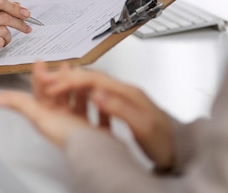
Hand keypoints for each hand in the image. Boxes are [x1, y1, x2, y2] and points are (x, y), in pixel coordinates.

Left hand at [0, 62, 93, 146]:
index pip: (41, 92)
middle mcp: (63, 121)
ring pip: (80, 103)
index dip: (39, 76)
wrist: (94, 153)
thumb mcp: (40, 116)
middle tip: (64, 65)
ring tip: (83, 76)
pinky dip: (99, 105)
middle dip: (61, 79)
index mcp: (49, 116)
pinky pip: (99, 116)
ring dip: (80, 89)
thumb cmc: (68, 137)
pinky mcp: (97, 133)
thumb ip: (21, 104)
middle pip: (60, 95)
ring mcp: (81, 126)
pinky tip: (101, 97)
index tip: (39, 62)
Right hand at [45, 67, 174, 168]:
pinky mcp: (123, 105)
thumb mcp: (142, 126)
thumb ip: (119, 109)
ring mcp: (125, 96)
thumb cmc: (164, 142)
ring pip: (93, 82)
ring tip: (56, 85)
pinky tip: (77, 98)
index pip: (93, 79)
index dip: (70, 81)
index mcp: (128, 92)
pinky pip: (97, 91)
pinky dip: (82, 92)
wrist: (181, 150)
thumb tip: (97, 94)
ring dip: (73, 83)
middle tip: (46, 79)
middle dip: (67, 77)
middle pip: (91, 76)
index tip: (53, 86)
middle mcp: (126, 90)